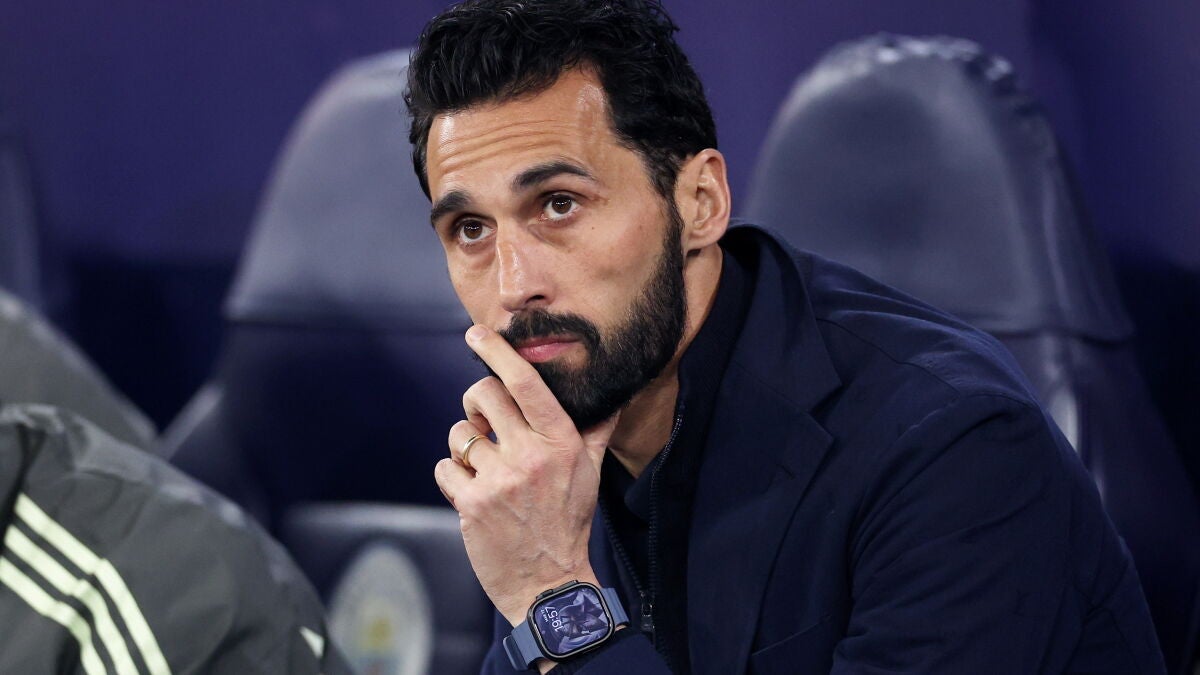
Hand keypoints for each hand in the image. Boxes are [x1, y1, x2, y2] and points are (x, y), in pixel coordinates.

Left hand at [434, 324, 618, 625]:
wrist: (549, 584)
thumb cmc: (569, 521)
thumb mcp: (591, 471)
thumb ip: (596, 428)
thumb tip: (614, 393)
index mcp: (561, 440)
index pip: (526, 382)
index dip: (497, 351)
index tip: (477, 334)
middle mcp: (531, 455)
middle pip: (483, 395)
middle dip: (476, 402)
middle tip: (484, 420)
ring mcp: (500, 480)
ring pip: (459, 433)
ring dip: (466, 446)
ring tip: (485, 469)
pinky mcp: (471, 504)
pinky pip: (446, 467)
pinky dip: (454, 478)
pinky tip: (473, 494)